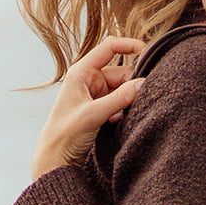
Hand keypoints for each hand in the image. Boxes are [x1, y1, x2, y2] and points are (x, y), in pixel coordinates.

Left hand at [30, 36, 145, 179]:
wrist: (56, 158)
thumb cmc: (65, 134)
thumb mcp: (94, 114)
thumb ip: (120, 98)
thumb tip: (144, 84)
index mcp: (82, 72)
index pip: (110, 47)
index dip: (130, 46)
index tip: (149, 52)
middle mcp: (89, 79)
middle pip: (122, 72)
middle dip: (132, 84)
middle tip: (140, 98)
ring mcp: (95, 94)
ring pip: (123, 89)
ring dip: (129, 100)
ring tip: (126, 114)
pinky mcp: (100, 108)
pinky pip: (121, 102)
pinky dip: (124, 110)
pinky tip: (118, 122)